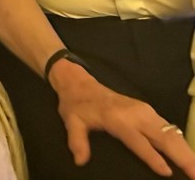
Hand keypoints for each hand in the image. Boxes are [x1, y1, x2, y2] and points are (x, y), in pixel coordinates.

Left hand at [50, 60, 194, 177]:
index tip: (167, 172)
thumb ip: (77, 141)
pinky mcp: (150, 112)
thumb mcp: (71, 121)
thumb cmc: (76, 105)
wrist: (79, 83)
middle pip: (164, 137)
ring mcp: (146, 111)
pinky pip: (171, 129)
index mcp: (117, 118)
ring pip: (172, 133)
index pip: (139, 141)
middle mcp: (136, 114)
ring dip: (187, 151)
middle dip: (182, 157)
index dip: (152, 157)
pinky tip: (190, 157)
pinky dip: (182, 143)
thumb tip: (80, 160)